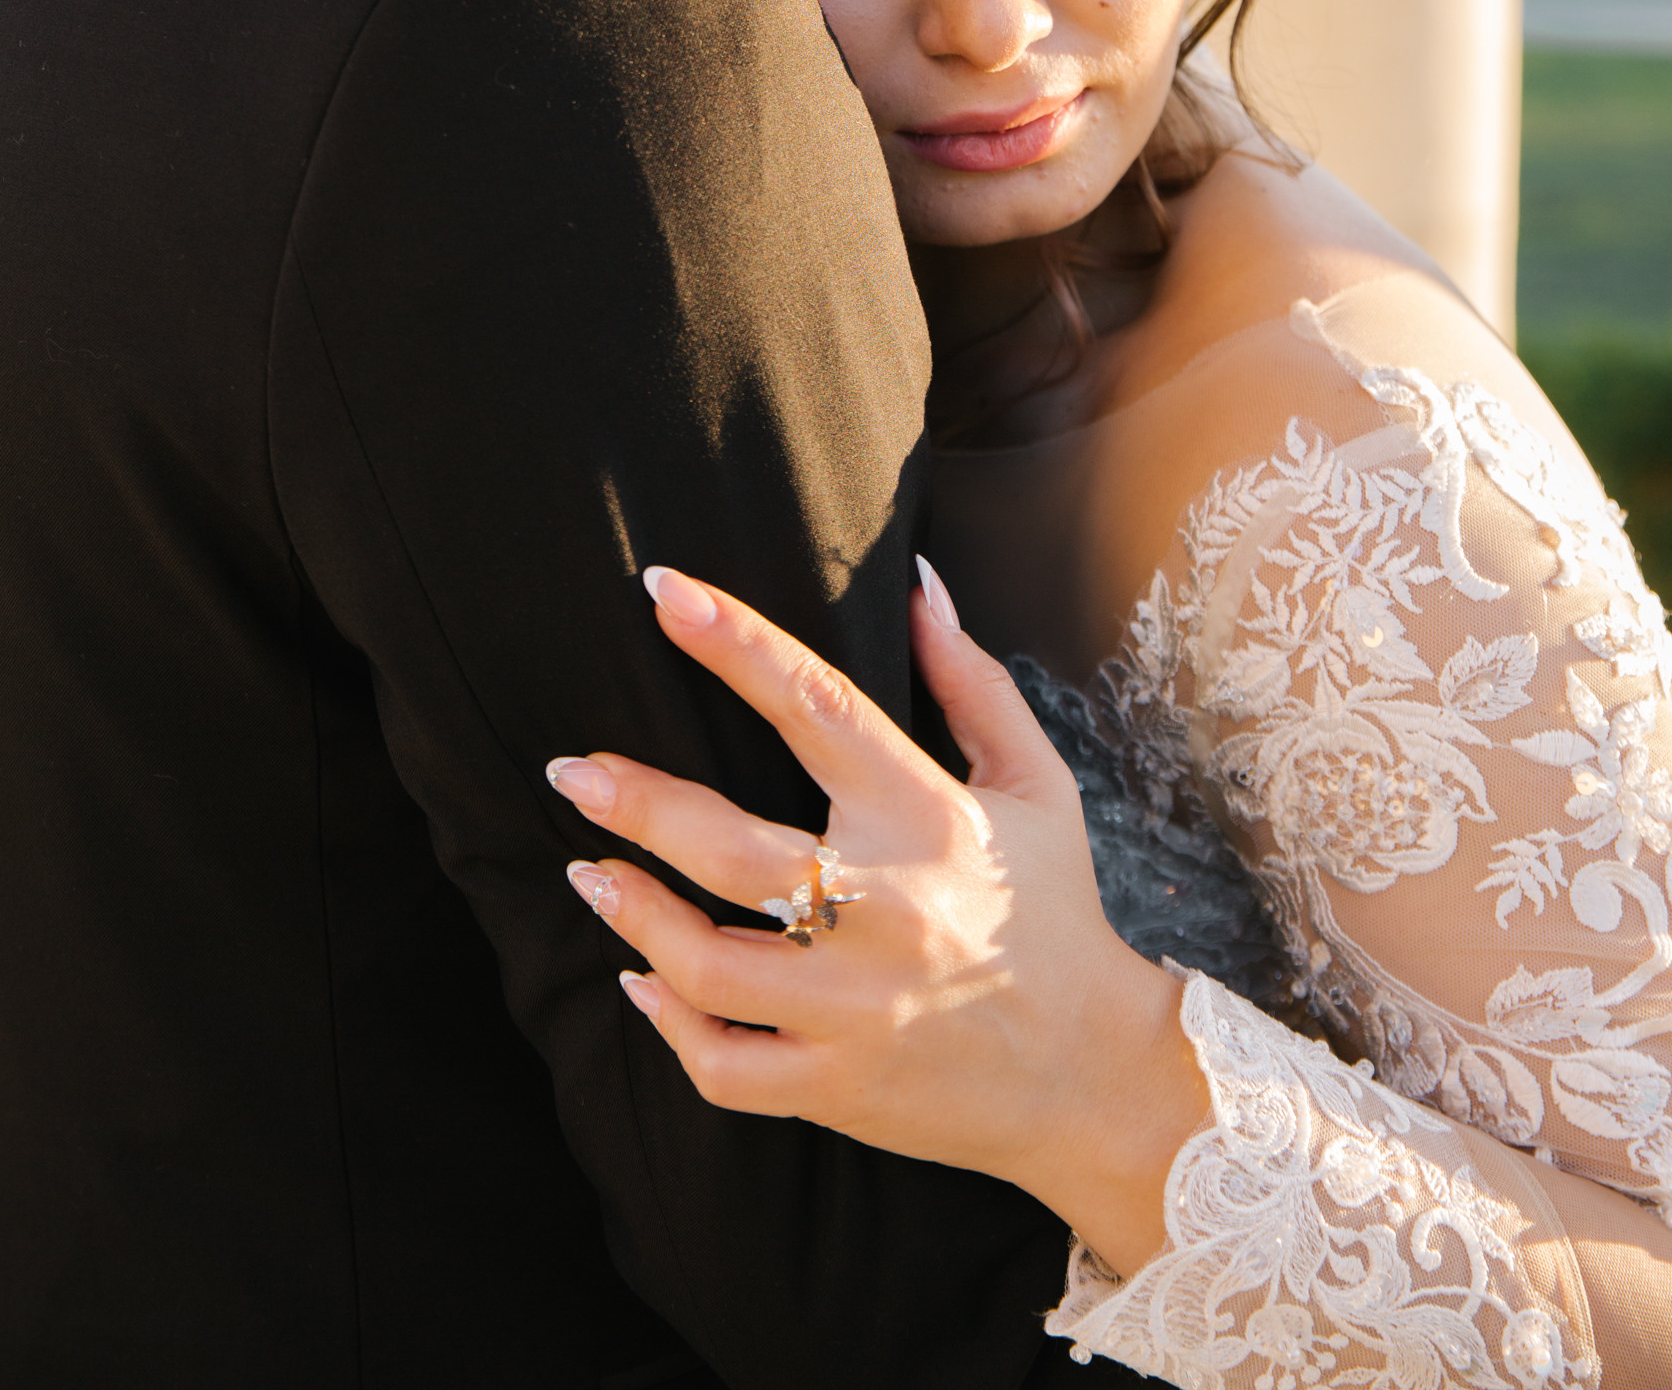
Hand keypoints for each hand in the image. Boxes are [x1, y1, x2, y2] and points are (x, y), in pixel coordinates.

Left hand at [545, 564, 1205, 1272]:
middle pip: (727, 848)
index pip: (815, 705)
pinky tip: (640, 979)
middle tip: (571, 771)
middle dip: (635, 802)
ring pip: (705, 963)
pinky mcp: (839, 1089)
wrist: (1100, 1075)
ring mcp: (857, 1009)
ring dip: (631, 911)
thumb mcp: (1037, 784)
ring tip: (587, 870)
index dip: (734, 641)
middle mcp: (884, 909)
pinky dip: (667, 1025)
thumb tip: (921, 582)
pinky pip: (723, 1064)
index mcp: (926, 817)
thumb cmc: (1056, 912)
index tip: (664, 590)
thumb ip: (972, 680)